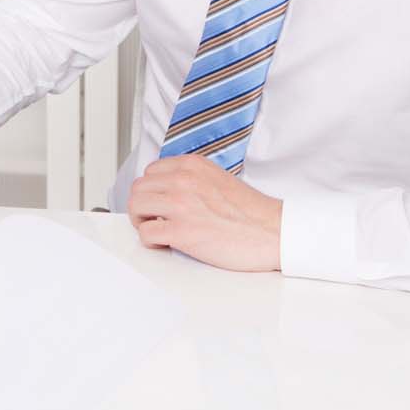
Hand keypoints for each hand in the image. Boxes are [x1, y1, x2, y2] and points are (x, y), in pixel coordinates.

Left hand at [126, 155, 283, 271]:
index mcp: (192, 165)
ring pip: (136, 207)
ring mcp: (180, 205)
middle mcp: (183, 180)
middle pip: (138, 188)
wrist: (273, 232)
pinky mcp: (181, 231)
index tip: (159, 203)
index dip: (152, 190)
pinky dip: (151, 241)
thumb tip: (167, 190)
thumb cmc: (250, 212)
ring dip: (142, 221)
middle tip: (154, 219)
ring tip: (158, 230)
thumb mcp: (217, 178)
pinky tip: (167, 243)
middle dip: (143, 206)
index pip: (150, 172)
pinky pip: (145, 234)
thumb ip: (191, 179)